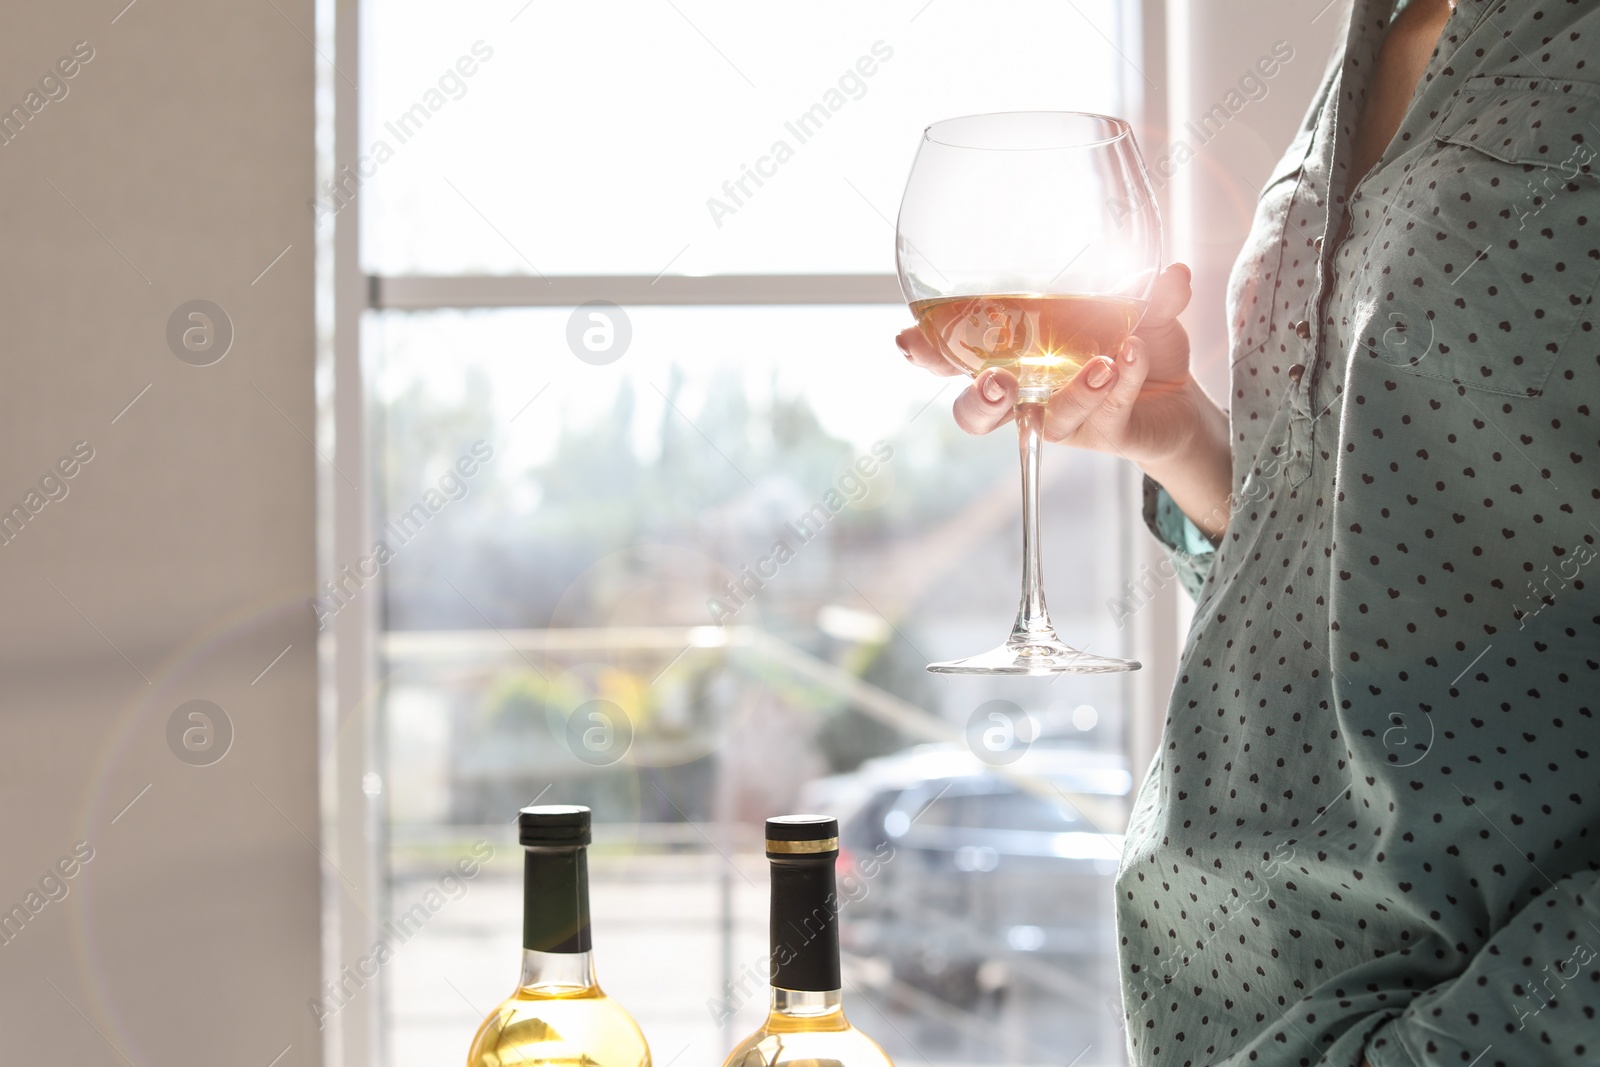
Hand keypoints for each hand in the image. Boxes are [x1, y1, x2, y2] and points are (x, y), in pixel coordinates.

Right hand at [895, 263, 1232, 538]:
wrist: (1182, 400)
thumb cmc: (1136, 349)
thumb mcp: (1140, 310)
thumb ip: (1144, 291)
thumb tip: (1167, 271)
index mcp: (1017, 358)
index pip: (960, 357)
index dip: (928, 353)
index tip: (907, 340)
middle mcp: (1030, 395)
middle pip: (977, 414)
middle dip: (979, 400)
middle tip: (997, 382)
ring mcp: (1064, 420)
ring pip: (1049, 420)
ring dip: (1074, 391)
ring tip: (1105, 362)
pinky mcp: (1104, 436)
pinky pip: (1105, 413)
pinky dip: (1121, 382)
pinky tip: (1133, 354)